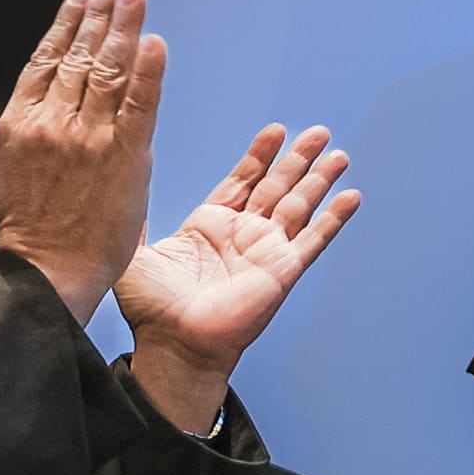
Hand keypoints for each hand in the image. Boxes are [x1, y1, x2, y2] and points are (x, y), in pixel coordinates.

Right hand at [0, 0, 161, 323]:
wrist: (49, 272)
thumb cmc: (24, 230)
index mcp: (21, 122)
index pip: (46, 58)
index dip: (66, 23)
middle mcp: (54, 123)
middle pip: (80, 55)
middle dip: (100, 14)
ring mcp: (90, 138)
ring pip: (109, 71)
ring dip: (124, 28)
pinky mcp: (125, 157)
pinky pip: (139, 106)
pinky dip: (149, 73)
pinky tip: (155, 44)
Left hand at [118, 122, 358, 427]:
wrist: (173, 343)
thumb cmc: (152, 309)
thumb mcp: (134, 253)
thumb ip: (135, 221)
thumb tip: (122, 192)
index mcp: (211, 226)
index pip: (243, 180)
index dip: (260, 155)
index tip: (275, 131)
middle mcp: (243, 235)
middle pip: (278, 186)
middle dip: (297, 158)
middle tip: (317, 132)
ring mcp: (266, 251)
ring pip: (300, 205)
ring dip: (319, 179)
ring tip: (338, 154)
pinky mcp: (283, 270)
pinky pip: (315, 239)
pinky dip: (334, 218)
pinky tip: (351, 196)